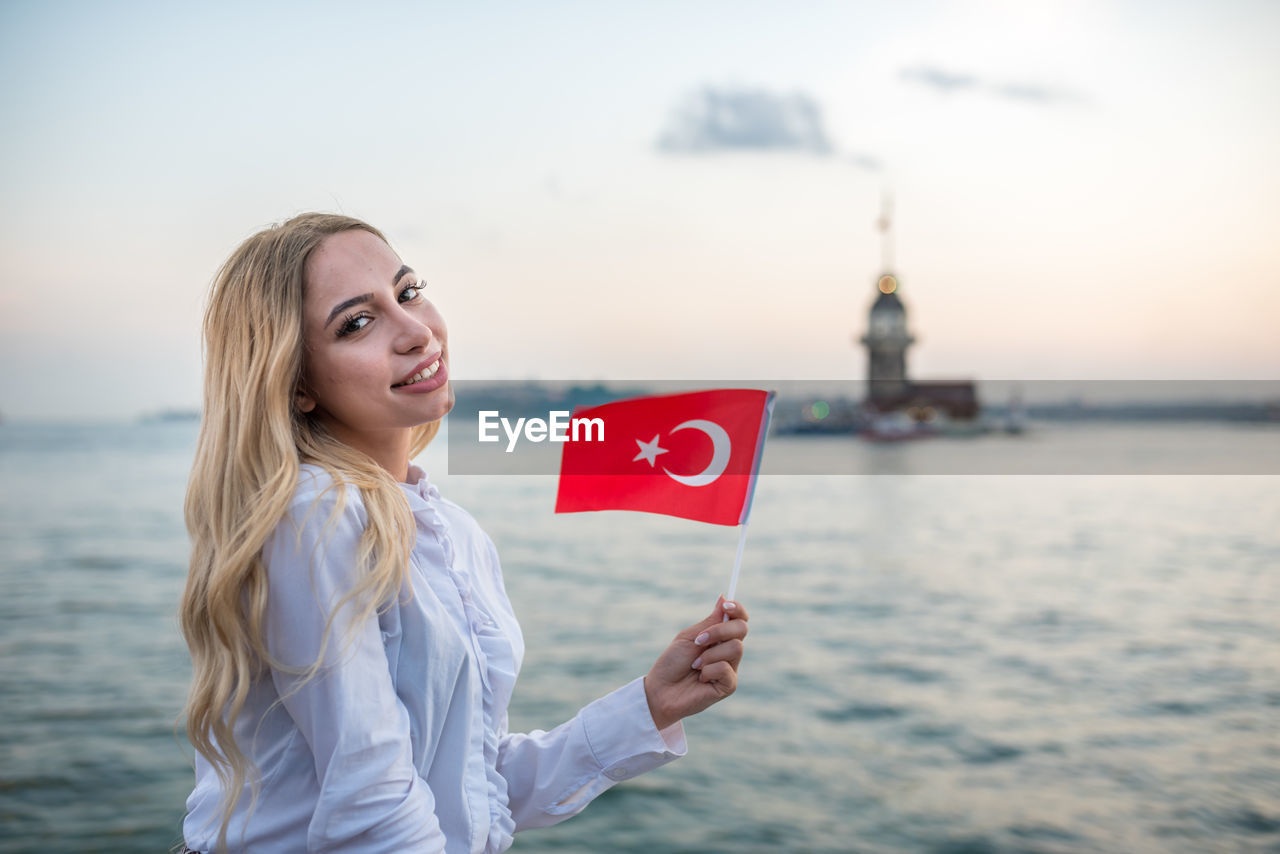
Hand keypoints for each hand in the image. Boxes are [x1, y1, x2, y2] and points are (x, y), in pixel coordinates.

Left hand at [643, 597, 748, 730]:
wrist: (660, 690)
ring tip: (694, 665)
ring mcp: (730, 668)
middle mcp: (728, 651)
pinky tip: (700, 678)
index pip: (739, 619)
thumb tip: (724, 597)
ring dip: (709, 654)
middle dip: (719, 631)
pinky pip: (726, 668)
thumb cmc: (672, 663)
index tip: (727, 605)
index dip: (738, 610)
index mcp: (720, 637)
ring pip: (735, 648)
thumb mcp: (689, 637)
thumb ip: (709, 621)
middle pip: (741, 629)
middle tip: (698, 640)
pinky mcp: (729, 685)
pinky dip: (709, 670)